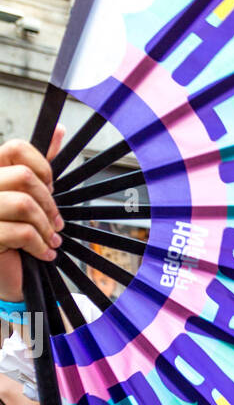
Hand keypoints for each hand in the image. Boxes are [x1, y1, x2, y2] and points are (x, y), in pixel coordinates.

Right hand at [0, 128, 64, 278]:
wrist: (5, 274)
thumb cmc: (16, 233)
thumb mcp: (29, 196)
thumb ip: (39, 165)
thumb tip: (58, 130)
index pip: (15, 147)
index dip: (42, 166)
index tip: (51, 187)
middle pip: (25, 177)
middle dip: (49, 203)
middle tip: (56, 223)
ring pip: (25, 204)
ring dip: (46, 227)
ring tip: (51, 240)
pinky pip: (22, 233)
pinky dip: (40, 246)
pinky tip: (44, 253)